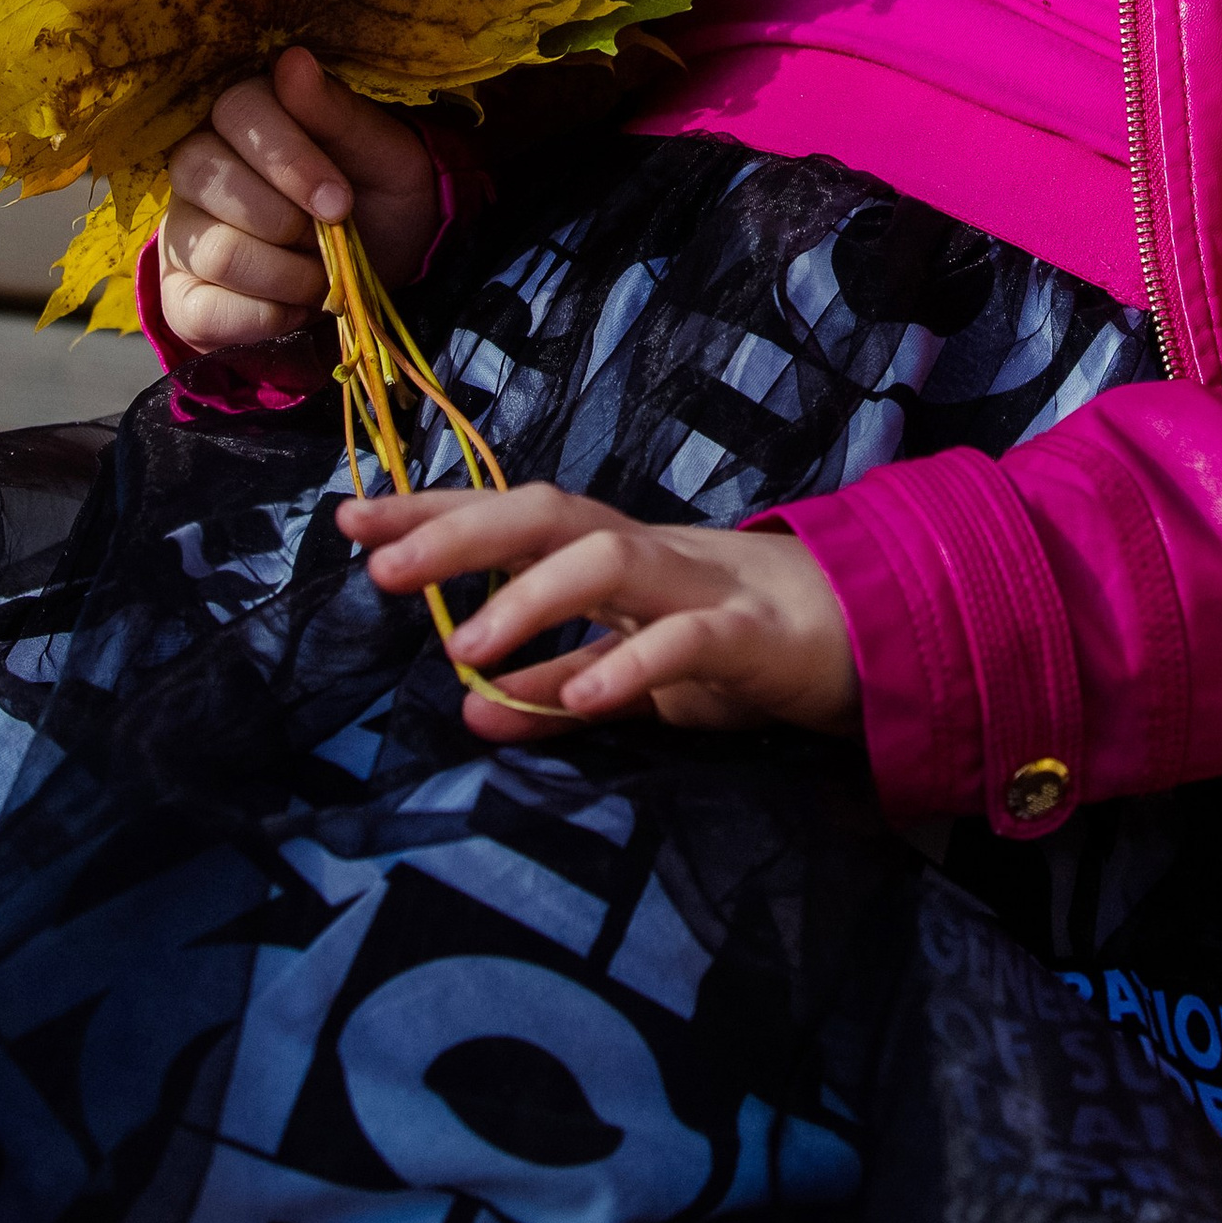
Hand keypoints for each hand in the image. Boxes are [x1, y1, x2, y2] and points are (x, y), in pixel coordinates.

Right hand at [158, 45, 438, 354]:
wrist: (391, 268)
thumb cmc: (383, 196)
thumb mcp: (385, 154)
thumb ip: (337, 113)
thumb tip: (292, 61)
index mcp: (247, 113)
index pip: (236, 109)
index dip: (287, 159)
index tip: (339, 202)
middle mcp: (197, 163)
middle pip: (204, 175)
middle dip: (286, 220)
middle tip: (330, 234)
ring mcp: (183, 229)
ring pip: (214, 249)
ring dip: (287, 274)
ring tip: (320, 272)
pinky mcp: (182, 292)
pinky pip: (203, 309)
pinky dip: (266, 318)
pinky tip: (295, 305)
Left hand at [342, 482, 860, 741]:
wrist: (872, 636)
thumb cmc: (737, 644)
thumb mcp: (631, 670)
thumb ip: (552, 686)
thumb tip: (464, 708)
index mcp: (611, 553)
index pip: (509, 518)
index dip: (431, 516)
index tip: (349, 519)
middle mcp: (647, 551)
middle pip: (546, 514)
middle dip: (460, 532)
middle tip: (380, 568)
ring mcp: (700, 584)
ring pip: (610, 560)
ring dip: (532, 597)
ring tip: (463, 648)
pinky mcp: (750, 636)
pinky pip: (686, 641)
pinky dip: (631, 664)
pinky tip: (579, 698)